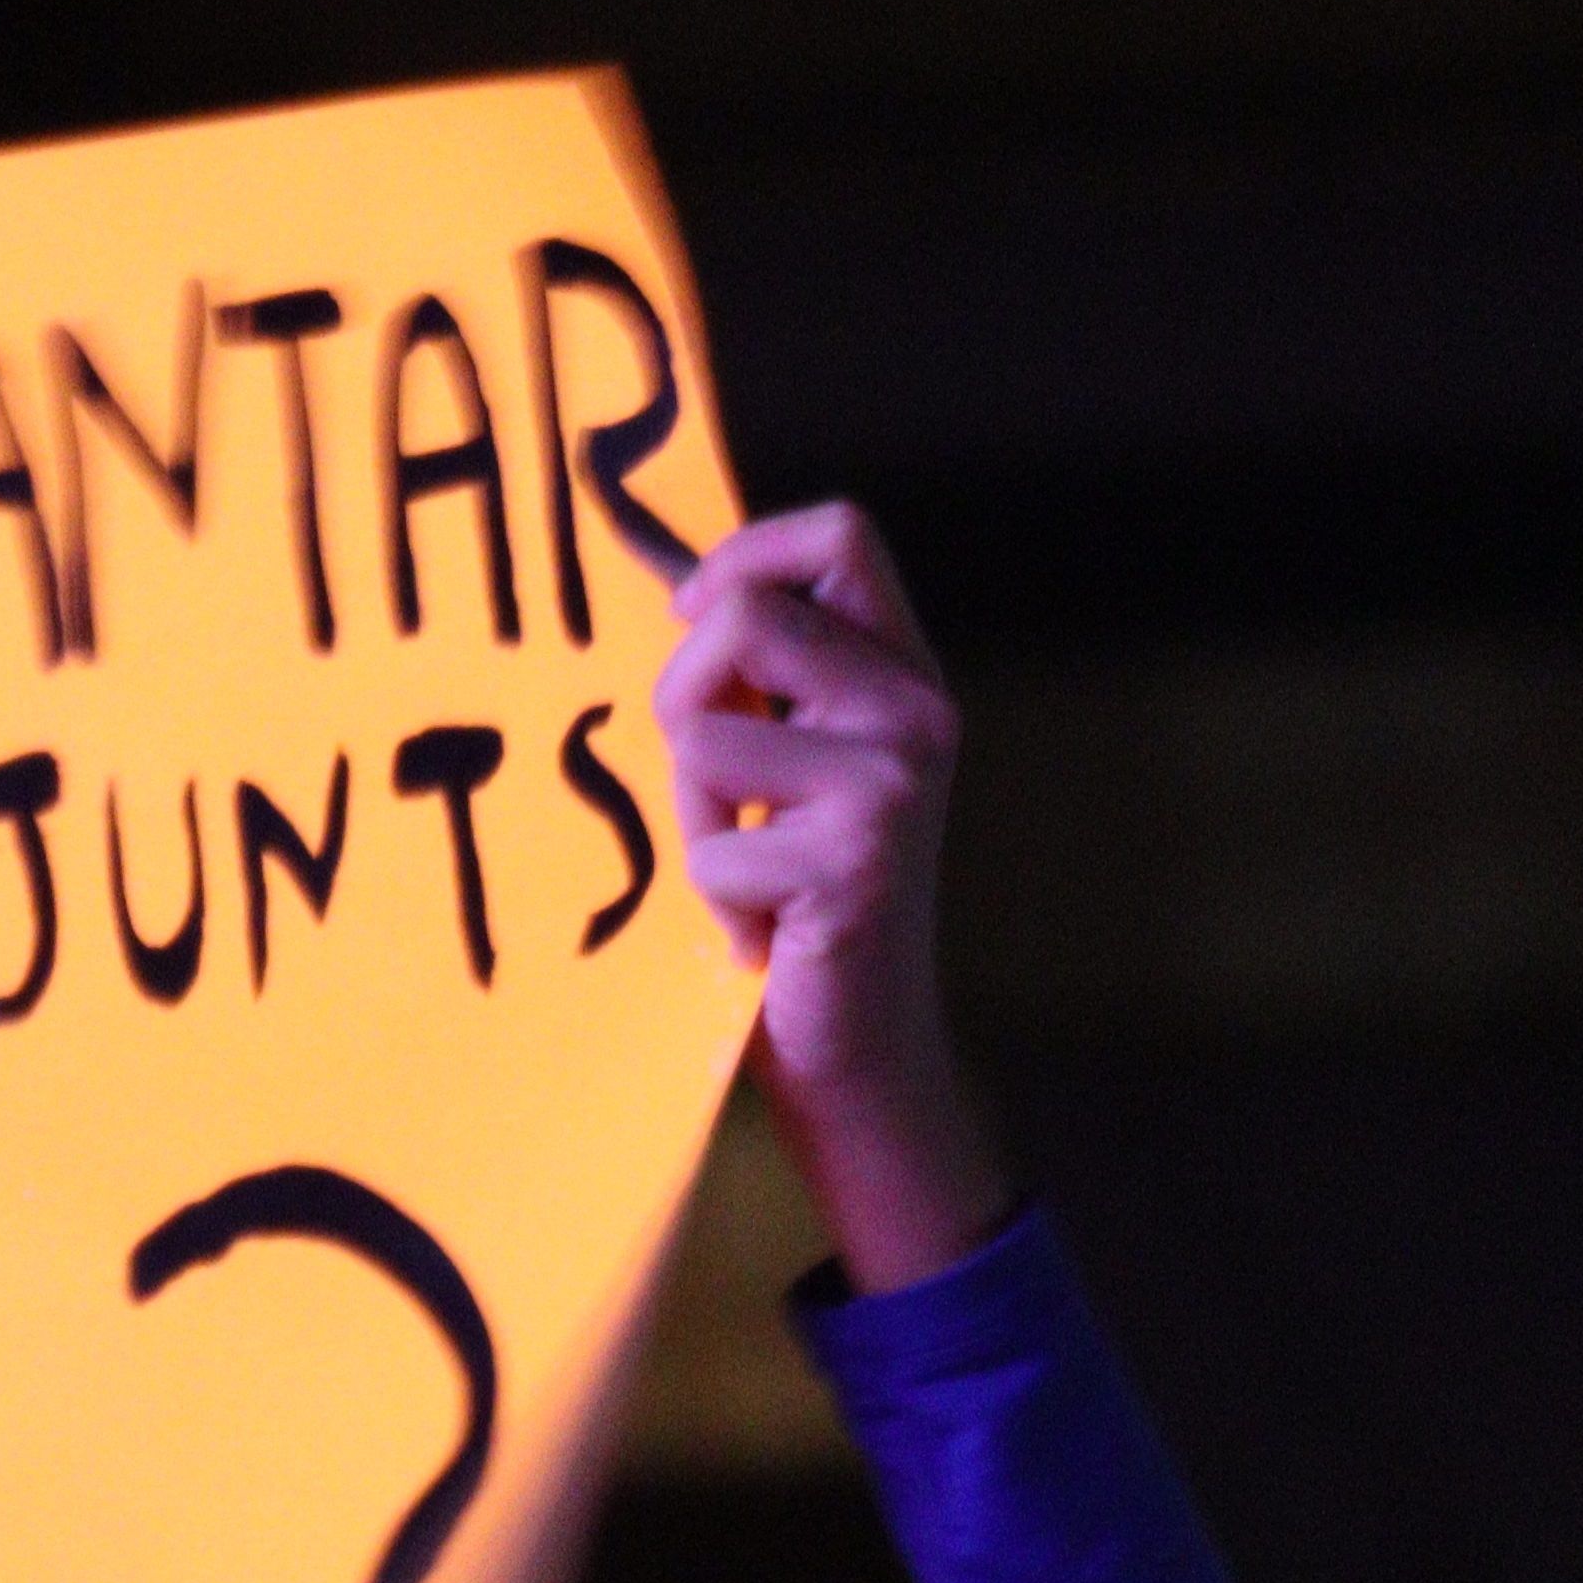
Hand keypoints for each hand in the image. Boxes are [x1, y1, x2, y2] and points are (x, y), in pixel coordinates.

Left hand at [654, 502, 1013, 1293]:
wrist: (859, 1048)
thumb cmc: (796, 901)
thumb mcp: (784, 765)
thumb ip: (758, 680)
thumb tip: (667, 585)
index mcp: (901, 673)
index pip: (839, 533)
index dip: (744, 554)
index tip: (688, 614)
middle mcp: (915, 711)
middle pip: (742, 617)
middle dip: (682, 698)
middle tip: (711, 786)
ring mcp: (893, 783)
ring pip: (704, 732)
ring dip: (692, 814)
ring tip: (746, 868)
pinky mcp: (856, 857)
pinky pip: (709, 843)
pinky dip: (712, 896)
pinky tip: (765, 927)